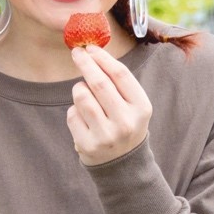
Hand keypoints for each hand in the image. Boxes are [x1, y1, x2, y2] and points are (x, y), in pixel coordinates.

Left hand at [67, 46, 152, 166]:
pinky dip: (74, 110)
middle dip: (85, 64)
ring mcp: (106, 136)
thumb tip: (91, 52)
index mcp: (141, 108)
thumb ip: (117, 81)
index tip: (90, 48)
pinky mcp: (88, 146)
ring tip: (83, 93)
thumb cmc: (125, 123)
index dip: (102, 58)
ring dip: (79, 89)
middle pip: (99, 83)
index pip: (120, 74)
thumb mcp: (133, 104)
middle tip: (76, 53)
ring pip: (82, 97)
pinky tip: (83, 117)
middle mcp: (126, 122)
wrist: (123, 165)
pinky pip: (72, 115)